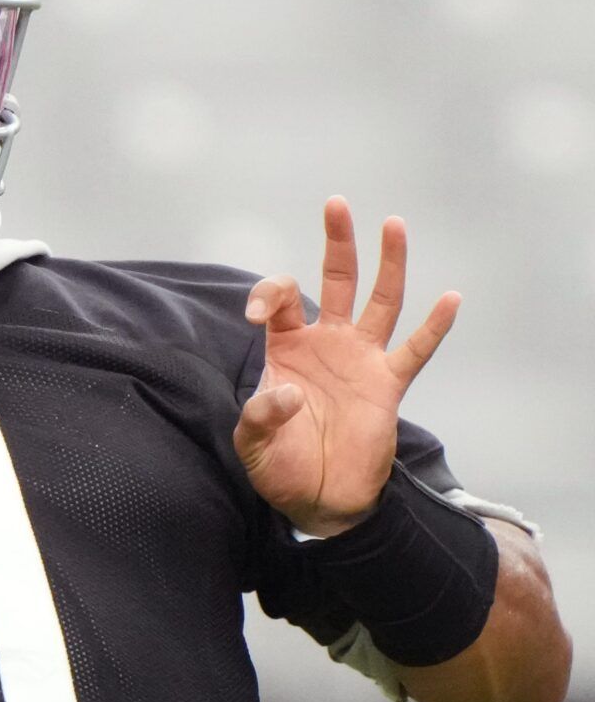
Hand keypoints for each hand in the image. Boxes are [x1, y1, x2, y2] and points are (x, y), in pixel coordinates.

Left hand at [233, 197, 460, 536]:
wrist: (317, 498)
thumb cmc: (280, 464)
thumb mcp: (252, 442)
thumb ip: (258, 416)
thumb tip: (285, 391)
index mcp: (287, 347)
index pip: (281, 298)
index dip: (269, 293)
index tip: (256, 312)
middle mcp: (326, 343)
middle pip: (336, 281)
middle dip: (337, 243)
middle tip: (336, 204)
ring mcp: (361, 360)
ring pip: (380, 302)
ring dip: (388, 264)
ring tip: (393, 223)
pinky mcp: (388, 384)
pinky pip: (416, 350)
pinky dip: (434, 327)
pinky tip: (450, 299)